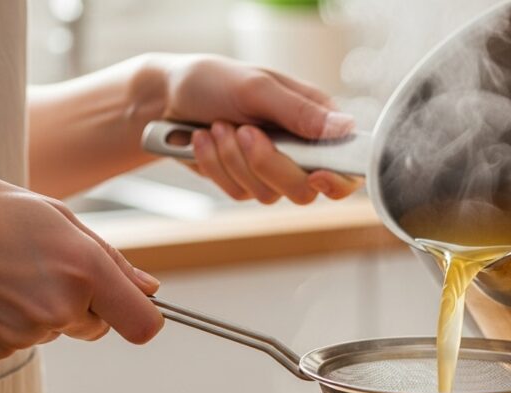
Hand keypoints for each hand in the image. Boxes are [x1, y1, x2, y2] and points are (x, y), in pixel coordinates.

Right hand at [0, 173, 163, 358]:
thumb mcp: (60, 219)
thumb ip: (111, 260)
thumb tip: (148, 288)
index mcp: (84, 270)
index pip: (142, 324)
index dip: (143, 316)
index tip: (136, 306)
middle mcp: (59, 306)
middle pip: (98, 327)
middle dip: (85, 304)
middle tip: (48, 267)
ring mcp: (25, 331)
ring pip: (58, 330)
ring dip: (45, 309)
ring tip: (11, 271)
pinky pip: (24, 339)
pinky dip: (14, 320)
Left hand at [154, 54, 362, 204]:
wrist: (164, 97)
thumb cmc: (212, 81)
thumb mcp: (256, 88)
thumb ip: (299, 112)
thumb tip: (344, 128)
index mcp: (314, 119)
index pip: (345, 163)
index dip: (338, 179)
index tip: (316, 176)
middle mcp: (299, 148)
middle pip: (304, 188)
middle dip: (268, 165)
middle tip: (245, 133)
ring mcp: (271, 168)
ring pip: (268, 194)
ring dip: (234, 161)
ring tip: (217, 126)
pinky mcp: (245, 181)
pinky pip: (238, 193)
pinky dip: (216, 166)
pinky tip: (204, 139)